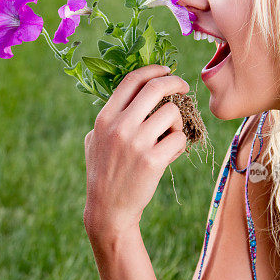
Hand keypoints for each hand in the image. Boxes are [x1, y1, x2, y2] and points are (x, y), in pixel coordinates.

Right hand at [84, 65, 188, 237]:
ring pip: (172, 113)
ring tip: (170, 136)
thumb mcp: (94, 139)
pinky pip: (178, 139)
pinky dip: (179, 145)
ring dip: (177, 122)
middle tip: (184, 89)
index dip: (153, 70)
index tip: (166, 70)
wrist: (108, 210)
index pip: (132, 80)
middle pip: (156, 88)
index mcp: (105, 118)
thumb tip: (131, 95)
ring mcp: (137, 143)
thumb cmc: (103, 173)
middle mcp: (120, 126)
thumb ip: (110, 117)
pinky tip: (169, 154)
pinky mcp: (153, 160)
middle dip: (176, 83)